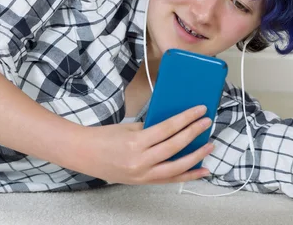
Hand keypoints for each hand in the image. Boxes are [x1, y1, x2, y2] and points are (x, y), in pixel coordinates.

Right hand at [72, 105, 214, 184]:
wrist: (83, 154)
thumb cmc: (104, 137)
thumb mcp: (129, 128)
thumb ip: (151, 129)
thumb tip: (174, 126)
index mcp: (136, 142)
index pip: (168, 128)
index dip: (186, 119)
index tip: (200, 110)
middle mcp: (140, 161)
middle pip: (175, 147)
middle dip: (194, 134)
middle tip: (207, 123)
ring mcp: (142, 174)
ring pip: (176, 168)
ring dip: (196, 157)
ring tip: (209, 146)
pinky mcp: (142, 182)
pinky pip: (169, 180)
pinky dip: (187, 175)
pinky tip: (201, 170)